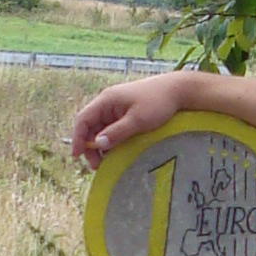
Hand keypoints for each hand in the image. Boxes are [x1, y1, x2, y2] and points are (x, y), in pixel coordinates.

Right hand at [71, 70, 198, 169]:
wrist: (177, 90)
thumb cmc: (158, 102)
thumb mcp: (138, 120)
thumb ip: (117, 132)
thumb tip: (98, 144)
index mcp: (106, 100)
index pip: (83, 119)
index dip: (78, 138)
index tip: (77, 156)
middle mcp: (107, 103)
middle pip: (89, 126)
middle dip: (90, 145)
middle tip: (97, 165)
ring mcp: (115, 108)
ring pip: (100, 128)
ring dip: (100, 145)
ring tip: (106, 161)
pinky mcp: (124, 113)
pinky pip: (110, 128)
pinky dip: (110, 140)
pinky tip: (115, 151)